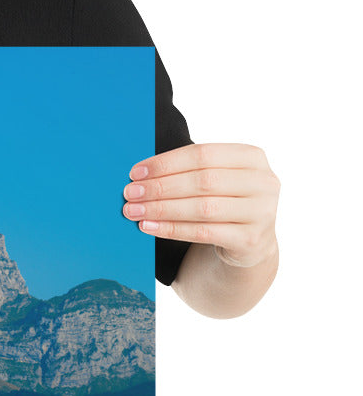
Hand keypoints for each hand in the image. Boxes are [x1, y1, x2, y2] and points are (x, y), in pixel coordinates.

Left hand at [122, 143, 279, 268]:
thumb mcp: (216, 179)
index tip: (136, 172)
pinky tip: (148, 227)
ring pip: (202, 208)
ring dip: (162, 209)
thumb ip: (188, 170)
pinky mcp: (251, 239)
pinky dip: (171, 229)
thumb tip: (139, 174)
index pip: (203, 154)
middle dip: (160, 187)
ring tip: (134, 211)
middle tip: (130, 193)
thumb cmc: (223, 201)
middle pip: (202, 181)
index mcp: (252, 157)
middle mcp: (263, 182)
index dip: (166, 163)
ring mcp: (262, 212)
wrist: (249, 241)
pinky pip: (203, 232)